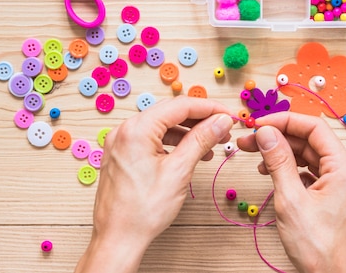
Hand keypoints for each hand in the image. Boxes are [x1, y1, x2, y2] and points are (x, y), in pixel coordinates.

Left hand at [75, 96, 233, 272]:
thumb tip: (220, 121)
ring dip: (188, 132)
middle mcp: (124, 131)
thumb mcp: (179, 171)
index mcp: (136, 130)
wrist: (118, 240)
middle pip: (170, 113)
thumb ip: (201, 140)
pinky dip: (172, 143)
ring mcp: (121, 143)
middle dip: (200, 120)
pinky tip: (189, 154)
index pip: (180, 106)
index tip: (228, 115)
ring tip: (210, 145)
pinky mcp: (122, 155)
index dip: (209, 108)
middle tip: (223, 129)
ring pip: (161, 126)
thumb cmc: (141, 212)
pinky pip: (151, 139)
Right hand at [237, 112, 345, 272]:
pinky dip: (290, 168)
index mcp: (345, 168)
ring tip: (255, 156)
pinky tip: (271, 172)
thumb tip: (266, 133)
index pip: (314, 128)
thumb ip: (278, 162)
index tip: (259, 124)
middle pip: (310, 140)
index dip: (284, 122)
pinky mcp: (333, 195)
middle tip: (249, 140)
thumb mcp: (291, 200)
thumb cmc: (318, 248)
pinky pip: (311, 171)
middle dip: (278, 138)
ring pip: (309, 155)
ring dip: (282, 153)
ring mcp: (341, 184)